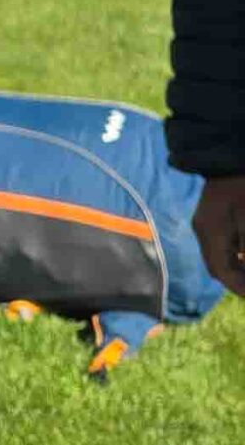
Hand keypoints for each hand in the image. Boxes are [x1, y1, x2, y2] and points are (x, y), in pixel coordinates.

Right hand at [190, 173, 244, 298]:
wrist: (229, 157)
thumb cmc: (243, 188)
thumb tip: (244, 265)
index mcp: (211, 233)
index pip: (220, 271)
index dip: (238, 288)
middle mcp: (203, 231)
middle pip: (216, 266)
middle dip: (237, 280)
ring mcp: (204, 224)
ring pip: (217, 257)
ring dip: (235, 268)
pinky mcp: (210, 218)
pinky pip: (219, 245)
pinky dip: (233, 255)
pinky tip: (244, 255)